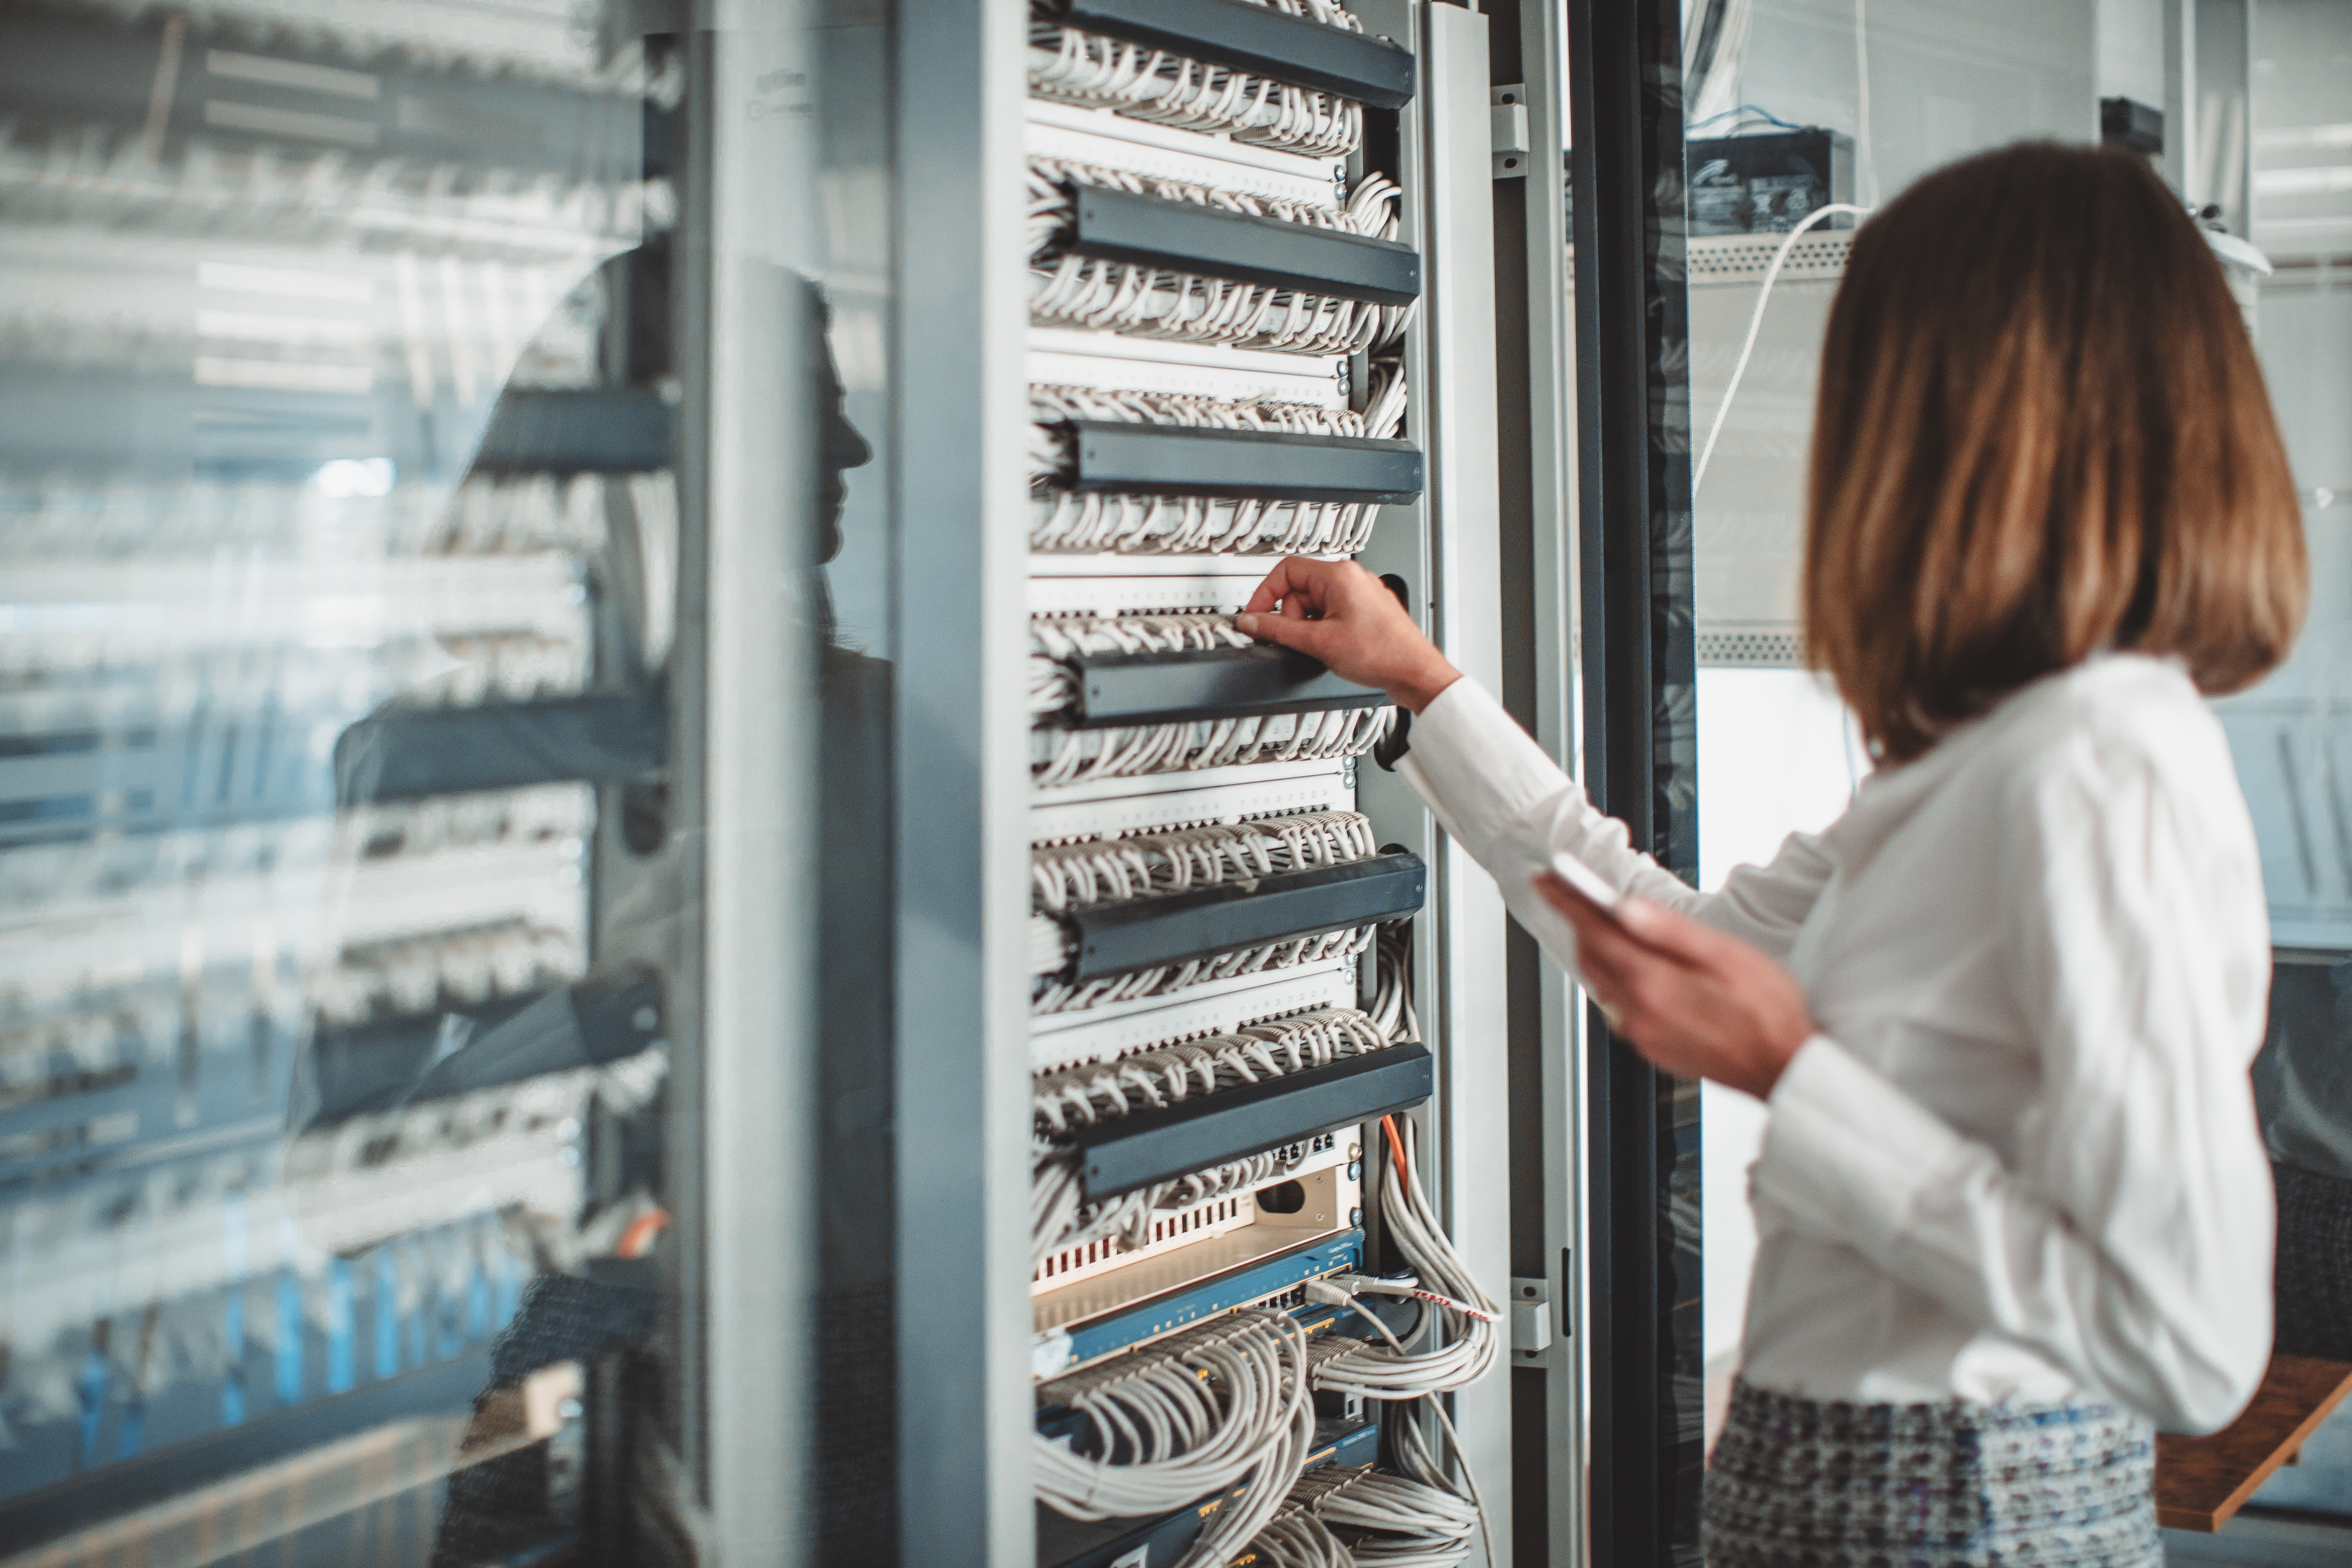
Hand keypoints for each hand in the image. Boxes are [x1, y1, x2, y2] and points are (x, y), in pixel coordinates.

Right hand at [1236, 557, 1463, 713]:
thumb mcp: (1318, 642)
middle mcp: (1352, 578)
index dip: (1264, 595)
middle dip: (1294, 619)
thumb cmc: (1382, 653)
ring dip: (1311, 629)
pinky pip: (1332, 616)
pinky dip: (1325, 632)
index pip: (1286, 571)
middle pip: (1299, 591)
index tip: (1255, 616)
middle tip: (1303, 640)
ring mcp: (1360, 595)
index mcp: (1340, 575)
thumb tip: (1251, 622)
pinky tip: (1337, 649)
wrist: (1415, 673)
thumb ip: (1277, 630)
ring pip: (1315, 606)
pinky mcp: (1366, 612)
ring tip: (1327, 647)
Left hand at [1533, 873, 1815, 1099]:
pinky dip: (1616, 977)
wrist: (1785, 1068)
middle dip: (1577, 922)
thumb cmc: (1767, 1011)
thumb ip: (1671, 931)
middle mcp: (1638, 1013)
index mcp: (1653, 984)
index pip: (1594, 932)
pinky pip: (1619, 1005)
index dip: (1568, 901)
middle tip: (1568, 892)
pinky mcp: (1653, 1047)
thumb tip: (1628, 909)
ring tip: (1598, 921)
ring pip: (1602, 981)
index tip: (1549, 880)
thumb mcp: (1726, 956)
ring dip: (1596, 949)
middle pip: (1592, 957)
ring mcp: (1643, 1034)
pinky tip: (1633, 964)